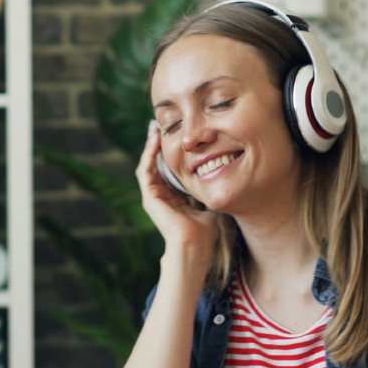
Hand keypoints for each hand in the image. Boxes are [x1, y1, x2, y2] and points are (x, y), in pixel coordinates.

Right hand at [136, 121, 217, 260]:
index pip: (170, 168)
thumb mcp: (208, 201)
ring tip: (155, 127)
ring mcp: (153, 196)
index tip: (179, 134)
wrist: (195, 243)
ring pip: (148, 164)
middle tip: (161, 124)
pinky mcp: (149, 197)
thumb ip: (209, 188)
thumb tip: (222, 173)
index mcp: (174, 197)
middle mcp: (161, 195)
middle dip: (158, 144)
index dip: (172, 151)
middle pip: (157, 163)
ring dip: (151, 145)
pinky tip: (154, 140)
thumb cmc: (205, 229)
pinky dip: (149, 154)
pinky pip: (145, 170)